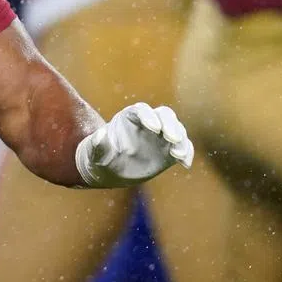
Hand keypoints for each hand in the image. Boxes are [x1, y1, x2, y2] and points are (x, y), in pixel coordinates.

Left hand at [75, 103, 193, 187]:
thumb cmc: (100, 157)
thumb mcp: (96, 153)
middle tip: (172, 138)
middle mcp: (148, 122)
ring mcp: (161, 135)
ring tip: (178, 154)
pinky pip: (183, 147)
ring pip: (177, 129)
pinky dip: (186, 152)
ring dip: (181, 140)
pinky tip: (185, 163)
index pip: (141, 110)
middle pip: (164, 115)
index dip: (148, 116)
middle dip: (170, 125)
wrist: (111, 170)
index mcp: (129, 117)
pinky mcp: (169, 150)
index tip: (154, 128)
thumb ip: (98, 144)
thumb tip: (100, 135)